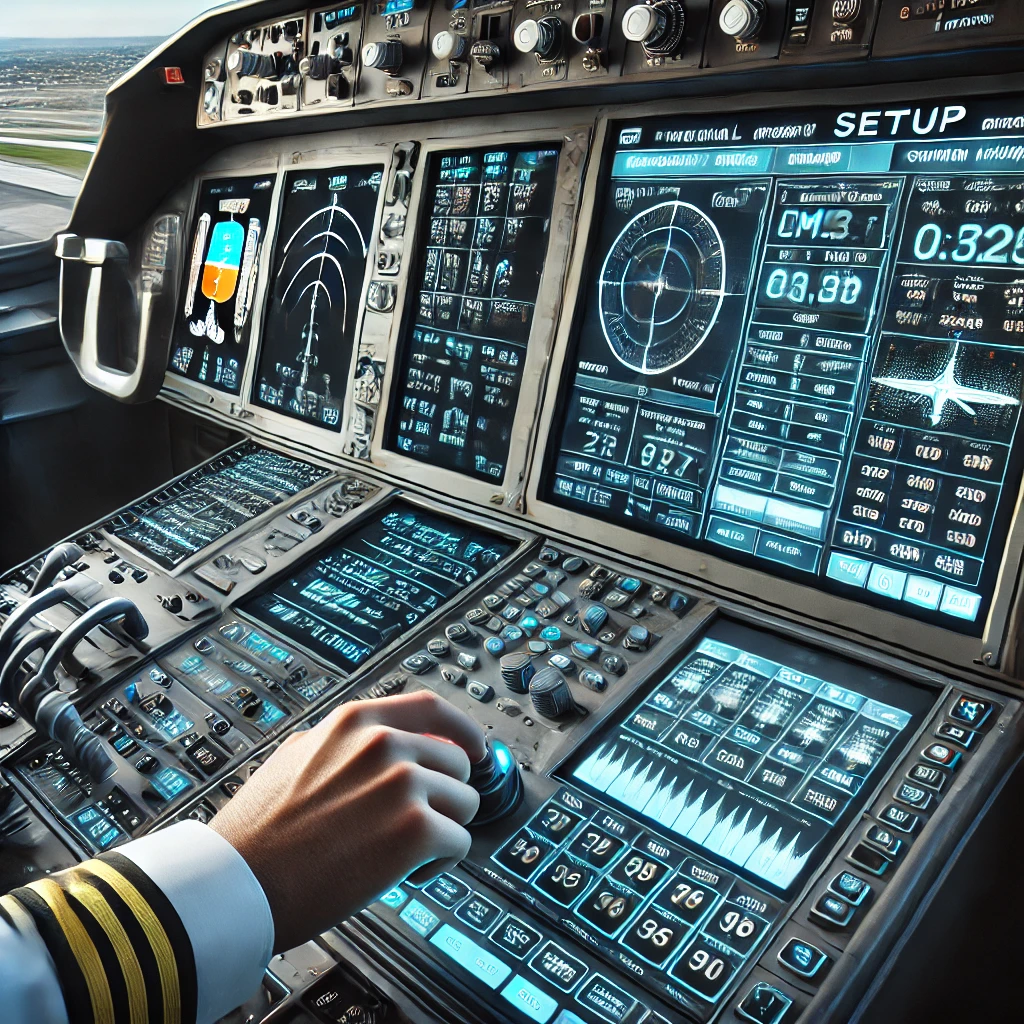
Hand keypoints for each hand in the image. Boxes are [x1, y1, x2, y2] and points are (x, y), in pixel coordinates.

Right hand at [209, 690, 484, 950]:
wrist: (238, 882)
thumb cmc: (259, 830)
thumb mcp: (297, 755)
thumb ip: (343, 742)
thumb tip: (380, 740)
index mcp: (357, 721)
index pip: (433, 708)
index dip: (463, 729)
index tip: (474, 748)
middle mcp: (385, 744)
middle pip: (457, 762)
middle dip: (443, 797)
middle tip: (413, 824)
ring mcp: (402, 784)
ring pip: (464, 804)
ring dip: (442, 830)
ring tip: (402, 851)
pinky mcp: (414, 831)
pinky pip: (459, 844)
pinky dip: (439, 864)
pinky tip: (405, 872)